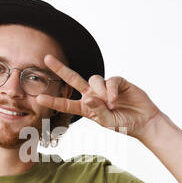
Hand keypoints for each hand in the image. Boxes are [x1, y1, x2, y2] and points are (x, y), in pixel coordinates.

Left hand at [36, 54, 161, 139]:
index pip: (67, 104)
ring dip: (101, 92)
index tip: (39, 98)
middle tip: (46, 58)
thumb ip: (97, 111)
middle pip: (73, 79)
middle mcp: (93, 95)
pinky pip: (110, 81)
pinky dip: (111, 90)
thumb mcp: (107, 122)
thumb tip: (89, 97)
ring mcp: (104, 88)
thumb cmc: (123, 124)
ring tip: (111, 104)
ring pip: (94, 80)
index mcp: (86, 108)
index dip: (54, 101)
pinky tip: (115, 100)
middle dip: (60, 69)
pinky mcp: (118, 82)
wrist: (142, 121)